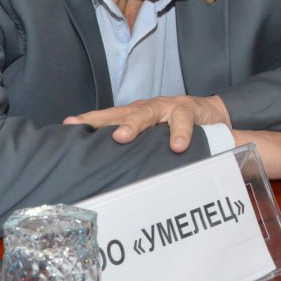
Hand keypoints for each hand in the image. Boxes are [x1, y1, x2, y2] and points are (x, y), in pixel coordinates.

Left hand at [64, 95, 230, 151]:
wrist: (212, 113)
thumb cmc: (176, 128)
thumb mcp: (154, 136)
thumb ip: (135, 149)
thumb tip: (110, 173)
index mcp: (135, 115)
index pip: (108, 117)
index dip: (89, 121)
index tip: (67, 126)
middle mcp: (147, 108)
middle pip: (120, 113)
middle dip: (101, 121)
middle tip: (82, 130)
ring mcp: (167, 107)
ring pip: (147, 113)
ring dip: (133, 124)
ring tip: (122, 137)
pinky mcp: (189, 110)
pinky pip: (183, 121)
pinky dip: (180, 133)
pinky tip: (177, 146)